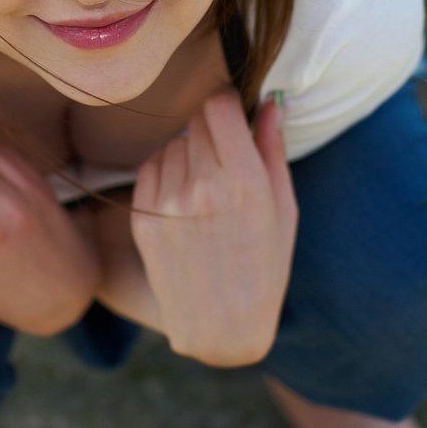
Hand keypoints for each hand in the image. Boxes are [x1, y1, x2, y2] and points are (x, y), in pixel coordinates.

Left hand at [129, 87, 295, 366]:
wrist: (221, 326)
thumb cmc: (263, 268)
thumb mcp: (284, 210)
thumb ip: (273, 149)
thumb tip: (271, 101)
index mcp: (244, 182)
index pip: (218, 106)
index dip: (226, 103)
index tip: (231, 113)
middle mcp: (203, 187)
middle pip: (196, 122)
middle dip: (212, 132)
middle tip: (226, 161)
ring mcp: (168, 203)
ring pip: (173, 144)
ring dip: (189, 154)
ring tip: (207, 190)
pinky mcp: (143, 218)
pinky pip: (151, 168)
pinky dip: (166, 173)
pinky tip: (185, 200)